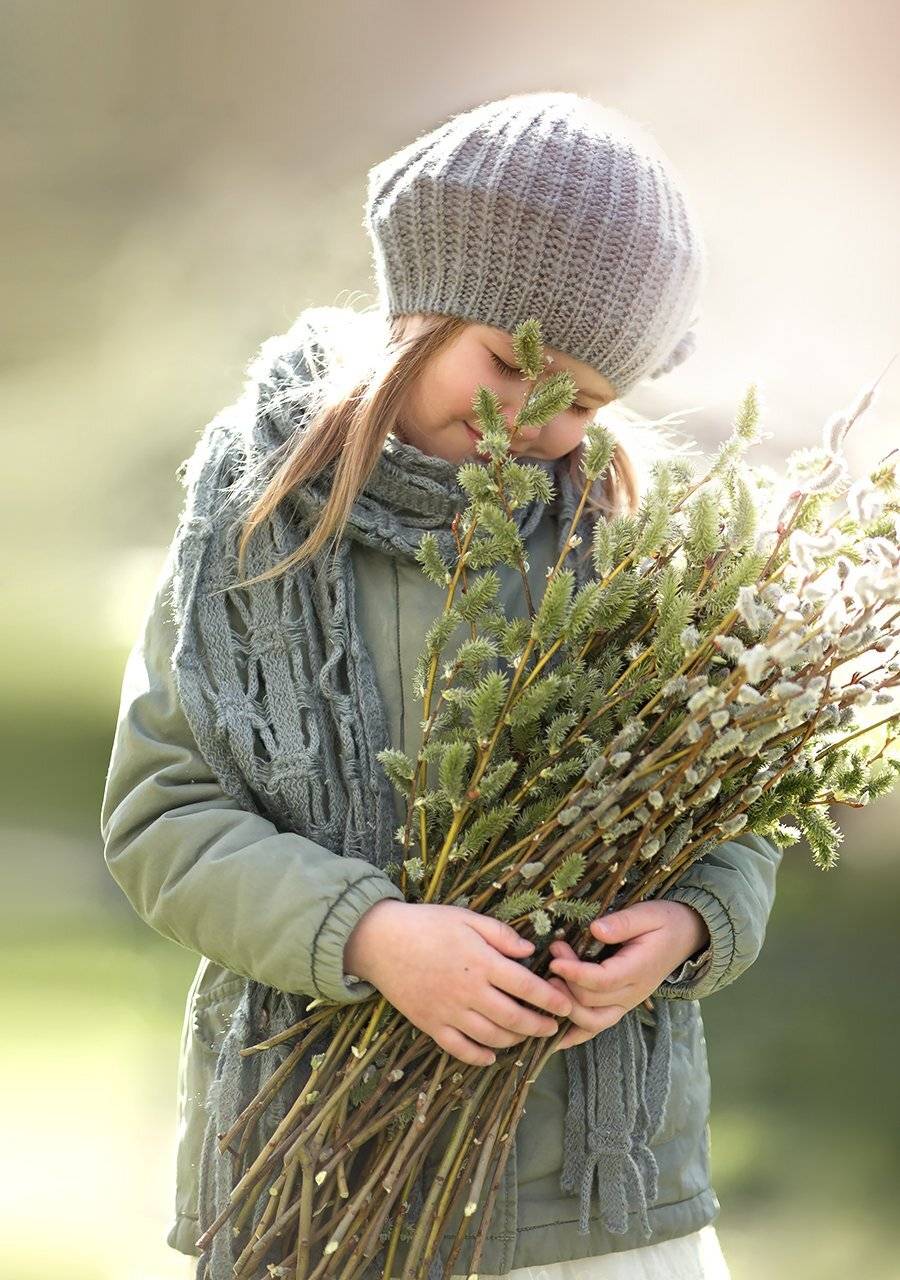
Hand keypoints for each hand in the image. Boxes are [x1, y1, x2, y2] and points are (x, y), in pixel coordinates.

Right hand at [343, 900, 573, 1066]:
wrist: (380, 941)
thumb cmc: (426, 924)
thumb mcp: (466, 918)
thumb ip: (500, 934)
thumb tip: (530, 950)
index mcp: (481, 962)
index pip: (526, 986)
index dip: (550, 999)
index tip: (566, 1006)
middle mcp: (469, 992)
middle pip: (514, 1018)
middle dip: (539, 1026)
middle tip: (553, 1028)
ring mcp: (449, 1012)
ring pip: (492, 1037)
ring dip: (515, 1041)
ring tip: (526, 1036)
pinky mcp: (431, 1025)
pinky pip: (460, 1049)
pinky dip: (480, 1056)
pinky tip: (492, 1055)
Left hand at [543, 900, 709, 1051]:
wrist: (685, 938)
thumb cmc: (665, 923)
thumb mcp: (648, 914)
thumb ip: (623, 923)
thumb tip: (595, 929)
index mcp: (638, 970)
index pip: (603, 980)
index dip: (576, 973)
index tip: (555, 959)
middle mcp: (632, 994)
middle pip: (592, 1002)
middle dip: (566, 980)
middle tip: (553, 954)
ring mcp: (626, 1004)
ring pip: (592, 1022)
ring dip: (566, 1007)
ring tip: (550, 982)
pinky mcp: (619, 1006)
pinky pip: (596, 1028)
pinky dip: (573, 1034)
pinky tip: (553, 1037)